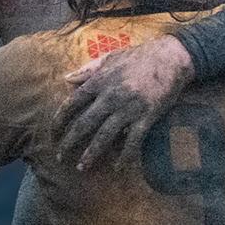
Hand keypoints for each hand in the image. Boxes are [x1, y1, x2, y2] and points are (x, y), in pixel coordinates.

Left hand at [55, 35, 194, 171]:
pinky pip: (133, 141)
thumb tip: (66, 78)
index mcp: (99, 81)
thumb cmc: (140, 56)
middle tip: (60, 156)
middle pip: (83, 124)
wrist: (172, 57)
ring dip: (91, 154)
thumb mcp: (110, 57)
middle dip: (69, 142)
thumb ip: (88, 69)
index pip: (72, 103)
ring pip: (104, 136)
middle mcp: (110, 97)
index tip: (53, 132)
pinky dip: (125, 156)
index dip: (60, 119)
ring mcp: (128, 108)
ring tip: (81, 167)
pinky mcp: (146, 117)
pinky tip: (119, 167)